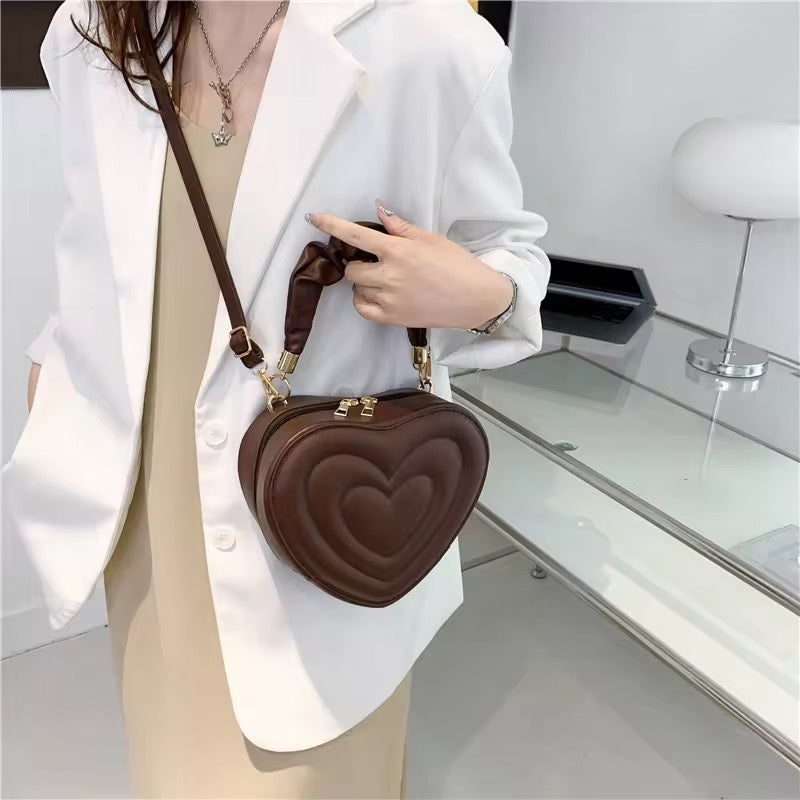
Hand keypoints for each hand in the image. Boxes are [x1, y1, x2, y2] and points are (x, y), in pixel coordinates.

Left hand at [305, 201, 512, 329]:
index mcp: (398, 251)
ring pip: (357, 290)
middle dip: (358, 264)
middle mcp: (390, 275)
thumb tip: (378, 212)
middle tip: (375, 263)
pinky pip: (363, 309)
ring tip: (385, 281)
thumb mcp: (431, 239)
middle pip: (351, 269)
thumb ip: (400, 228)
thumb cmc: (457, 265)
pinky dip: (364, 301)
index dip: (331, 225)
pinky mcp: (393, 318)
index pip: (356, 235)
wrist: (476, 298)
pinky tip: (378, 295)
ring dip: (363, 283)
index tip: (312, 218)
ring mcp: (390, 299)